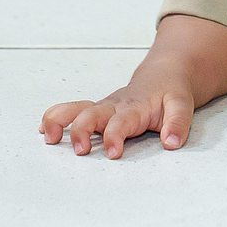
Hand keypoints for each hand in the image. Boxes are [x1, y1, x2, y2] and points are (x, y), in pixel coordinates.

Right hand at [40, 64, 194, 159]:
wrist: (164, 73)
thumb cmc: (170, 91)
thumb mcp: (182, 105)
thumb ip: (177, 123)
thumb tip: (171, 143)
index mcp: (134, 107)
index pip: (120, 122)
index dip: (114, 137)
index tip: (112, 153)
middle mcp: (113, 106)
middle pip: (90, 114)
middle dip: (81, 131)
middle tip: (80, 151)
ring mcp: (102, 107)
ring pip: (75, 108)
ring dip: (59, 121)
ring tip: (48, 137)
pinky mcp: (96, 110)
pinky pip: (72, 110)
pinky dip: (55, 117)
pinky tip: (44, 129)